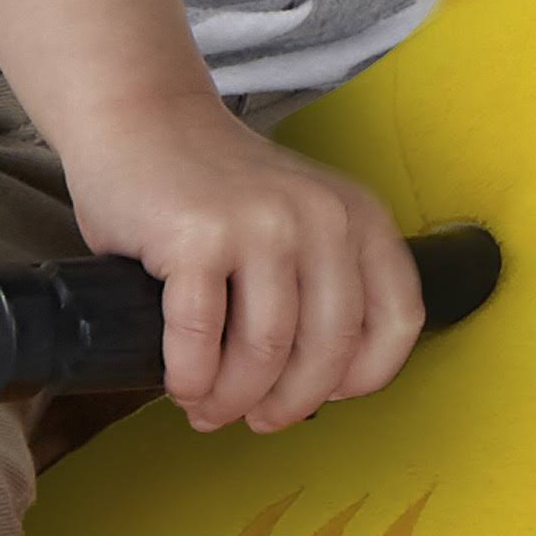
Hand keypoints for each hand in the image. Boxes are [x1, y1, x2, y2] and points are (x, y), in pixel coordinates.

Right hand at [49, 89, 423, 429]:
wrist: (139, 117)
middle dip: (287, 404)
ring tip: (207, 406)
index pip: (396, 320)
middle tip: (254, 418)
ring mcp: (260, 224)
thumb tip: (314, 386)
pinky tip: (181, 383)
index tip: (324, 396)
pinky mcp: (198, 237)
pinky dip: (190, 377)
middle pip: (326, 351)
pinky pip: (201, 338)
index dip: (363, 377)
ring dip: (232, 399)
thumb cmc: (212, 185)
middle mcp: (321, 217)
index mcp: (359, 216)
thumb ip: (323, 281)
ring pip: (263, 353)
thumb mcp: (299, 217)